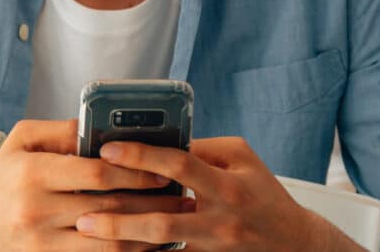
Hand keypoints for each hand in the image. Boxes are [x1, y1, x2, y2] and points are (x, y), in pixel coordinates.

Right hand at [0, 119, 192, 250]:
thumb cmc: (0, 182)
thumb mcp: (20, 142)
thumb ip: (61, 130)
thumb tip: (99, 125)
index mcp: (32, 173)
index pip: (96, 173)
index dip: (135, 172)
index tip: (162, 171)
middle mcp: (36, 211)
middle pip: (109, 209)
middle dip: (151, 204)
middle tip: (182, 198)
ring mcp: (42, 245)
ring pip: (108, 244)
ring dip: (147, 236)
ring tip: (174, 225)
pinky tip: (146, 247)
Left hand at [75, 136, 363, 250]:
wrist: (296, 245)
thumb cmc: (264, 194)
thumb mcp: (242, 158)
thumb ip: (203, 148)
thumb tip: (161, 140)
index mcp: (226, 183)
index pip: (178, 164)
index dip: (140, 155)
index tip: (107, 149)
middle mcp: (219, 219)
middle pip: (162, 219)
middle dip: (118, 215)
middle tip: (83, 210)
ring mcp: (214, 247)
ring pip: (162, 248)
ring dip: (123, 241)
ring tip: (88, 232)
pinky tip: (115, 250)